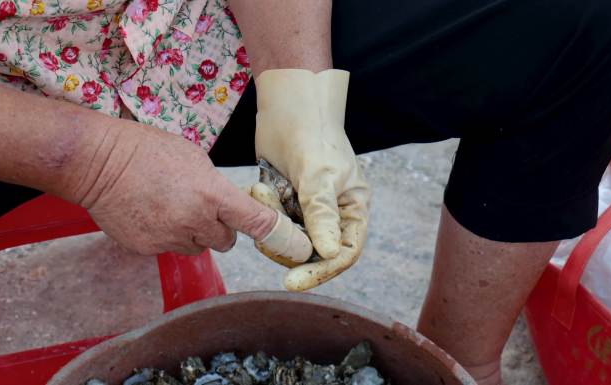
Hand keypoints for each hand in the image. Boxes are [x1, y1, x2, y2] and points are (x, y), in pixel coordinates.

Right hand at [74, 123, 276, 255]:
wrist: (98, 163)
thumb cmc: (146, 150)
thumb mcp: (194, 158)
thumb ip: (216, 186)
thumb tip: (228, 206)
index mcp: (210, 193)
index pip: (254, 221)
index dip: (274, 232)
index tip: (289, 241)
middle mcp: (193, 220)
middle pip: (226, 241)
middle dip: (220, 228)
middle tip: (201, 208)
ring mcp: (169, 238)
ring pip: (198, 247)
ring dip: (193, 234)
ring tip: (170, 208)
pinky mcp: (148, 248)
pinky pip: (170, 248)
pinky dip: (166, 236)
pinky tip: (151, 214)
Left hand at [253, 69, 369, 289]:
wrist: (287, 102)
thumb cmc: (312, 133)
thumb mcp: (318, 174)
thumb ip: (322, 214)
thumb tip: (330, 253)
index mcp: (351, 208)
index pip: (343, 253)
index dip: (320, 271)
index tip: (291, 281)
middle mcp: (331, 213)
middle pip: (311, 252)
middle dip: (286, 243)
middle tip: (266, 230)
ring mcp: (305, 208)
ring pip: (286, 238)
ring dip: (270, 222)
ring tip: (262, 191)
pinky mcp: (284, 200)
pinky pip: (270, 221)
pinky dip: (261, 210)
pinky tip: (259, 186)